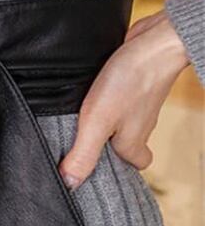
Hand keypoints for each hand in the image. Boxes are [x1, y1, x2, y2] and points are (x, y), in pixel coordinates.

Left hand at [58, 9, 189, 188]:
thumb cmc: (130, 81)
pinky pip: (118, 101)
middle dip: (102, 146)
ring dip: (101, 122)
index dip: (111, 170)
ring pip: (120, 122)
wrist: (156, 41)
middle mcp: (138, 127)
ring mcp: (138, 106)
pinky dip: (106, 101)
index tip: (86, 168)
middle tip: (76, 142)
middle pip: (123, 145)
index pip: (129, 167)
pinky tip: (90, 95)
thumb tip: (69, 184)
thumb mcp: (98, 123)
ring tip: (77, 119)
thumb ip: (84, 153)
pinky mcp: (132, 86)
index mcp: (132, 143)